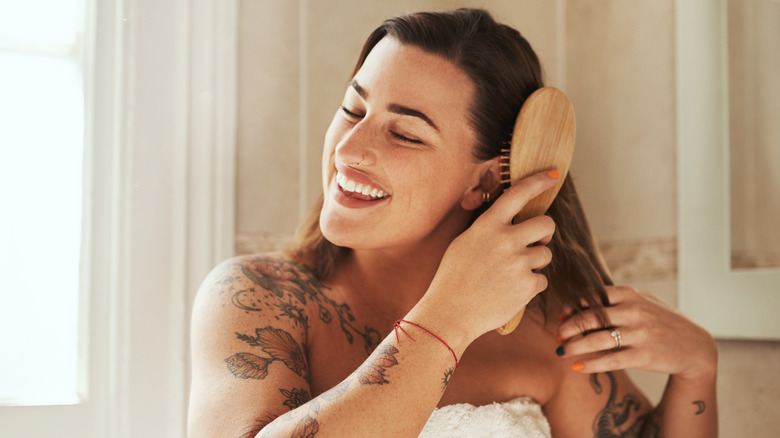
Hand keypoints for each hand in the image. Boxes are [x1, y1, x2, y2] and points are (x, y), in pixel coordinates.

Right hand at [413, 171, 557, 347]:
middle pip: (546, 224)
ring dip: (535, 262)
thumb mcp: (464, 243)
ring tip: (513, 274)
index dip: (538, 182)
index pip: (518, 194)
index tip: (552, 176)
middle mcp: (505, 240)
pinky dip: (531, 286)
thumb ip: (489, 229)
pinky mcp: (527, 286)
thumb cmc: (453, 278)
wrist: (449, 313)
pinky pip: (542, 280)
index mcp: (487, 226)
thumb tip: (511, 221)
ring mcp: (518, 263)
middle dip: (546, 233)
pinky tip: (510, 291)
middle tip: (537, 241)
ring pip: (546, 254)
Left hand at [557, 286, 716, 380]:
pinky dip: (590, 364)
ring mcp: (639, 334)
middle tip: (559, 335)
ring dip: (573, 346)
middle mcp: (633, 312)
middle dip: (568, 328)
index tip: (561, 316)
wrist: (695, 345)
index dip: (571, 306)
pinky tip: (577, 366)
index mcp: (629, 295)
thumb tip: (577, 304)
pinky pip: (610, 360)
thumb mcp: (642, 302)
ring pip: (595, 340)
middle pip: (588, 318)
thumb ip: (614, 301)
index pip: (590, 296)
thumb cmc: (661, 321)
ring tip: (561, 351)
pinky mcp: (643, 355)